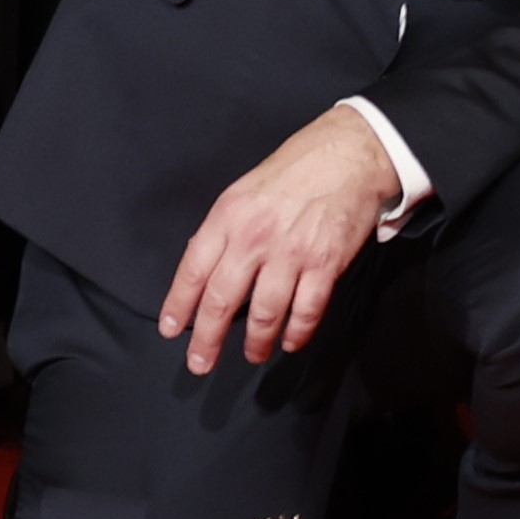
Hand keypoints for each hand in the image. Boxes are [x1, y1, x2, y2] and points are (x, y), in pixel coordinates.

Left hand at [158, 107, 398, 374]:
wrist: (349, 154)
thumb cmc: (295, 170)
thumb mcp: (244, 191)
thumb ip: (224, 230)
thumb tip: (207, 271)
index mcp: (229, 216)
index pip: (193, 269)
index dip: (178, 304)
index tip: (170, 329)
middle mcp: (255, 238)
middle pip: (222, 300)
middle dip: (207, 339)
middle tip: (200, 364)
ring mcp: (291, 253)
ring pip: (264, 313)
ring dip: (256, 342)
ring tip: (254, 354)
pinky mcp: (326, 263)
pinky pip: (307, 310)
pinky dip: (297, 333)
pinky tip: (291, 342)